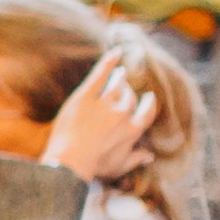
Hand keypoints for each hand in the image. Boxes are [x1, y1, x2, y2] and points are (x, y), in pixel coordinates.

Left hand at [43, 57, 154, 186]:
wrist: (70, 162)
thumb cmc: (94, 167)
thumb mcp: (118, 166)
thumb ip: (136, 159)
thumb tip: (149, 156)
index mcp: (132, 131)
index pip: (146, 112)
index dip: (148, 103)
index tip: (148, 98)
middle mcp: (123, 114)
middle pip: (129, 96)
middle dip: (128, 91)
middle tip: (125, 86)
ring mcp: (105, 103)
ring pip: (117, 84)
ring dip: (120, 77)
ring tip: (119, 72)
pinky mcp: (86, 96)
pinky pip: (100, 74)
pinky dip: (109, 61)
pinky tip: (115, 53)